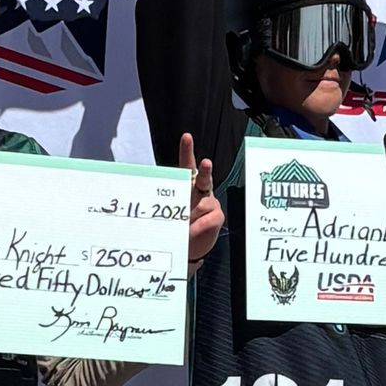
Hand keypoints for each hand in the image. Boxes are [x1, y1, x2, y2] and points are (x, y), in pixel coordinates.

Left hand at [179, 132, 222, 275]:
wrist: (189, 248)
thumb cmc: (175, 227)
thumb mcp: (168, 216)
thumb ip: (169, 209)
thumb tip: (178, 212)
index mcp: (186, 185)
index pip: (187, 165)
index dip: (187, 151)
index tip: (187, 137)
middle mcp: (200, 190)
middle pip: (204, 177)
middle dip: (205, 170)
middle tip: (206, 163)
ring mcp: (210, 203)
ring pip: (203, 204)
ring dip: (190, 216)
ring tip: (182, 226)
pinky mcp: (217, 216)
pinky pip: (208, 219)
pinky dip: (198, 227)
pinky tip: (191, 232)